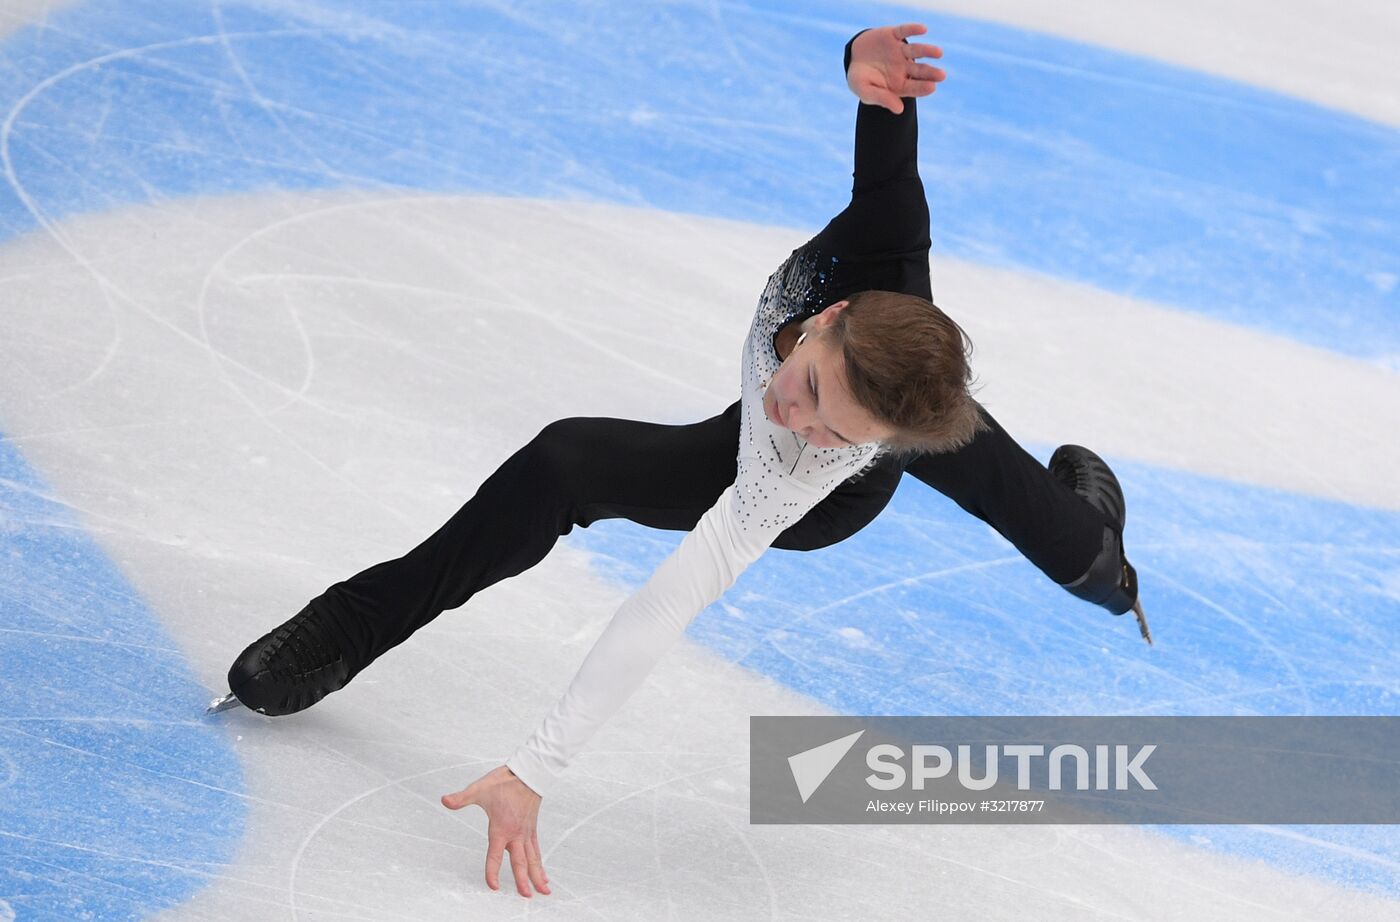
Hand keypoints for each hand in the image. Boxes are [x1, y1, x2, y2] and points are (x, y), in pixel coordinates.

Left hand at [441, 765, 550, 897]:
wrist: (528, 772)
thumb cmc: (505, 781)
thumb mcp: (479, 789)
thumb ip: (462, 798)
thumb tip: (444, 800)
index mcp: (502, 829)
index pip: (495, 856)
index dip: (493, 872)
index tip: (493, 886)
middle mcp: (516, 834)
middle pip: (520, 862)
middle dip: (523, 881)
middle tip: (527, 896)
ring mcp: (526, 832)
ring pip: (533, 859)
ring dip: (538, 875)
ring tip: (544, 890)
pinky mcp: (532, 828)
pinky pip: (537, 849)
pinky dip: (540, 862)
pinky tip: (543, 872)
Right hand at [847, 23, 944, 113]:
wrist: (852, 57)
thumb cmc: (860, 79)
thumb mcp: (865, 91)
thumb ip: (881, 98)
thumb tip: (900, 110)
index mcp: (899, 84)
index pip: (914, 87)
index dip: (922, 87)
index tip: (931, 87)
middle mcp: (904, 67)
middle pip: (920, 70)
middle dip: (930, 72)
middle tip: (942, 75)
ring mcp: (900, 51)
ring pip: (916, 50)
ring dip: (927, 51)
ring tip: (939, 53)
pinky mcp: (894, 35)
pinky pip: (905, 31)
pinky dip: (913, 29)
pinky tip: (923, 29)